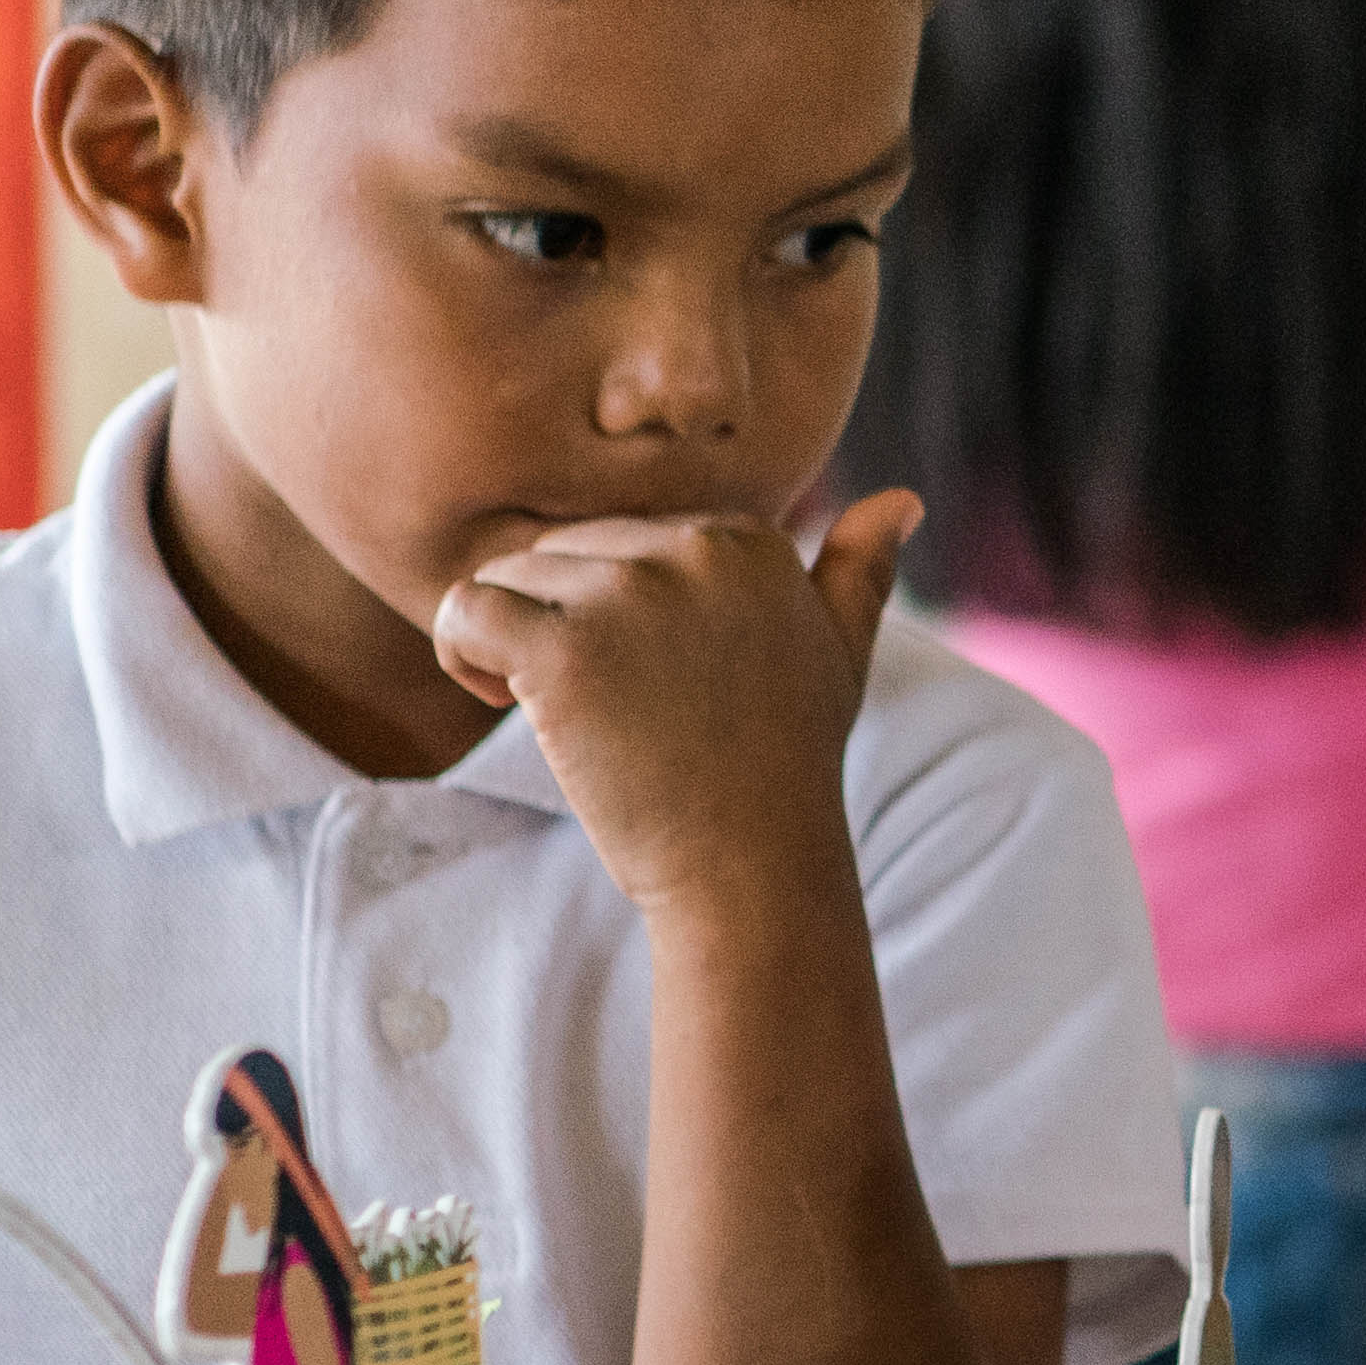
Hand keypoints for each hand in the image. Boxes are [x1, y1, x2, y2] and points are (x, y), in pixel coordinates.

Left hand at [434, 496, 911, 914]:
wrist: (751, 864)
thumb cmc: (785, 766)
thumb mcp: (840, 655)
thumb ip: (860, 571)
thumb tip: (902, 499)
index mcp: (751, 541)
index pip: (630, 537)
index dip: (618, 609)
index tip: (645, 679)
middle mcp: (694, 551)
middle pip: (566, 549)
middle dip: (561, 620)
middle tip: (599, 704)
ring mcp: (629, 597)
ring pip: (510, 574)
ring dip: (509, 638)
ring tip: (550, 707)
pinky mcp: (565, 649)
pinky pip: (467, 609)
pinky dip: (463, 651)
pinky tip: (502, 700)